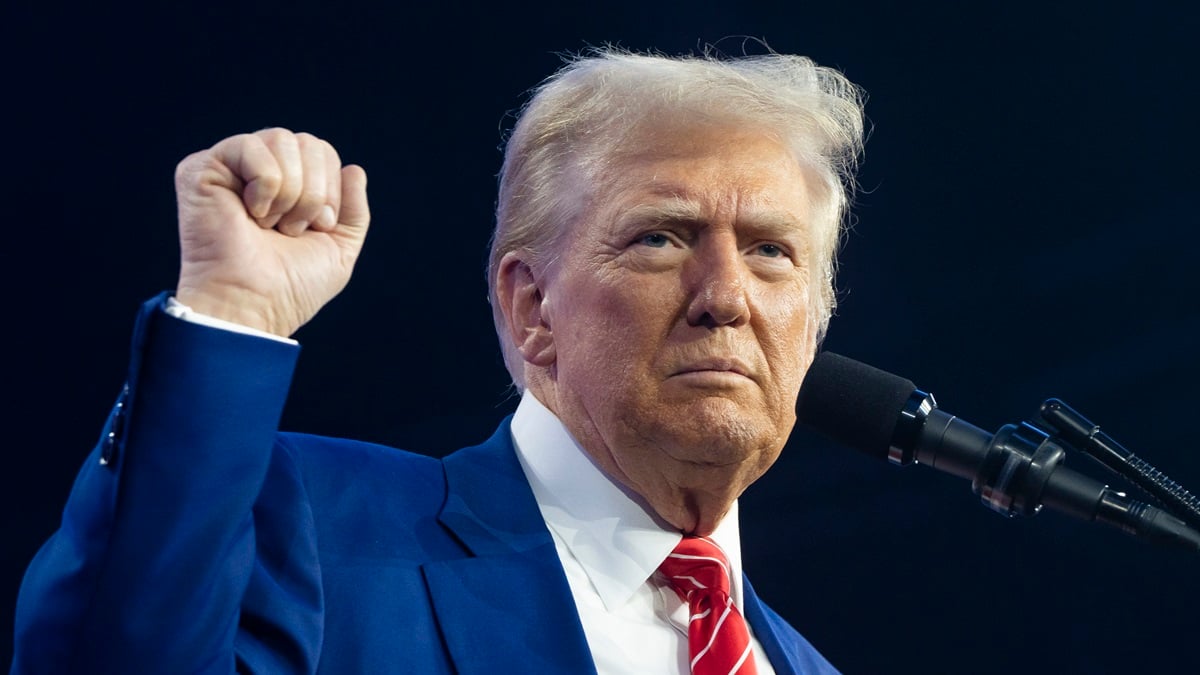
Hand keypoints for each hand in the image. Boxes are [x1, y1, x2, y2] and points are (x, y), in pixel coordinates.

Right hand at [173, 128, 369, 336]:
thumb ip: (354, 210)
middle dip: (315, 191)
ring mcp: (230, 168)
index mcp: (289, 186)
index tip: (318, 228)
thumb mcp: (339, 249)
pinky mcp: (201, 169)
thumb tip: (354, 168)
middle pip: (309, 142)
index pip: (324, 153)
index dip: (331, 190)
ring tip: (271, 224)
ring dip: (291, 191)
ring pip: (283, 138)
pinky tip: (250, 214)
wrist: (255, 304)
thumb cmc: (291, 286)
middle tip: (293, 229)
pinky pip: (250, 145)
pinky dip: (265, 184)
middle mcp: (258, 172)